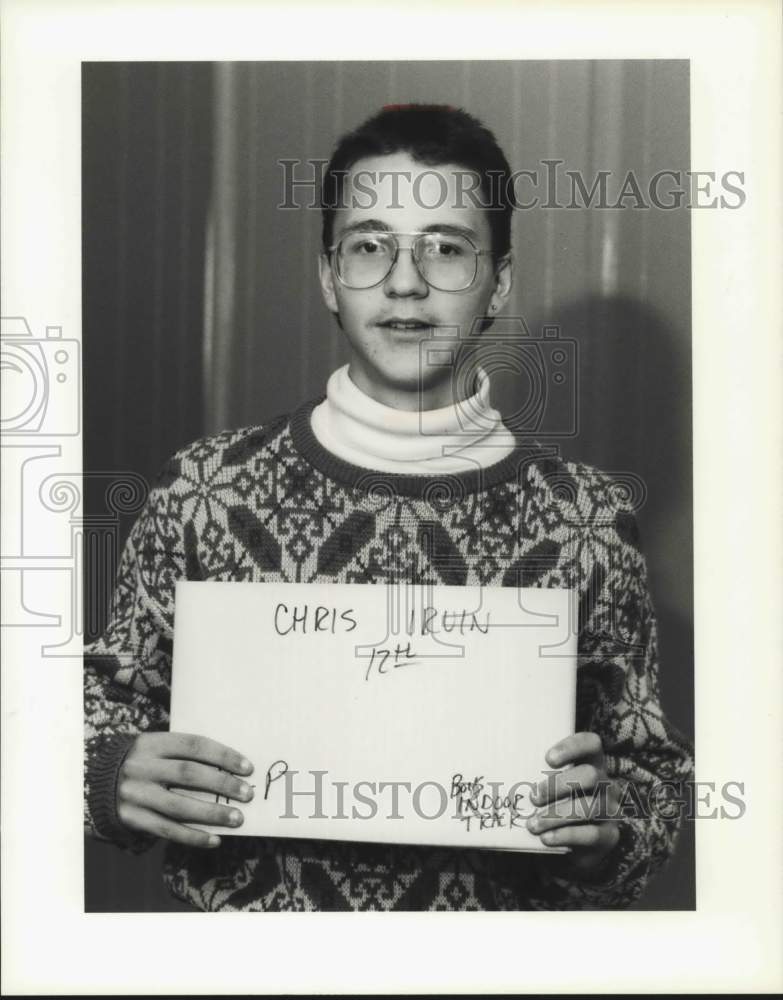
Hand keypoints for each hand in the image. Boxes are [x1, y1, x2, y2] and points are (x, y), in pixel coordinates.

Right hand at [117, 732, 254, 847]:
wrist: (97, 783)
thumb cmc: (145, 764)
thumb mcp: (158, 750)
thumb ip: (186, 755)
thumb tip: (231, 769)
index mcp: (151, 743)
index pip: (194, 745)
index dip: (223, 756)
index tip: (247, 767)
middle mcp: (141, 767)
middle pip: (189, 774)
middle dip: (222, 785)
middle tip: (247, 794)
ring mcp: (135, 794)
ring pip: (179, 806)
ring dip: (212, 814)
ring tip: (237, 819)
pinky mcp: (132, 819)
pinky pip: (167, 830)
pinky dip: (193, 836)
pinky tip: (215, 839)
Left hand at [526, 732, 619, 872]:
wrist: (576, 845)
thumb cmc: (556, 804)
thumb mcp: (550, 786)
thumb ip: (534, 773)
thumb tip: (490, 763)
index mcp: (592, 763)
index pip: (591, 743)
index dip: (572, 747)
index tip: (547, 758)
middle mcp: (606, 783)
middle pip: (590, 775)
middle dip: (558, 785)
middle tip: (533, 796)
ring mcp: (610, 810)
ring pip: (589, 807)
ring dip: (556, 815)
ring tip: (532, 824)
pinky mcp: (609, 836)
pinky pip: (590, 835)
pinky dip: (564, 835)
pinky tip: (546, 838)